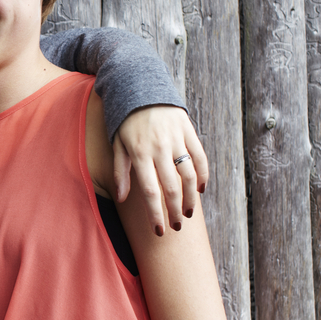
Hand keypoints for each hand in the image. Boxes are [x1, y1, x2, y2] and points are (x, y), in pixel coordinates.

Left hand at [112, 105, 207, 235]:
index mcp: (138, 153)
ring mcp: (176, 139)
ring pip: (189, 175)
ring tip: (187, 212)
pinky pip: (200, 157)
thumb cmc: (125, 122)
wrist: (140, 87)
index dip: (155, 214)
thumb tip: (122, 198)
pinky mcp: (188, 131)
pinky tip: (201, 189)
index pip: (149, 191)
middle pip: (171, 187)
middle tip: (176, 227)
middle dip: (174, 211)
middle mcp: (158, 148)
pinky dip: (203, 175)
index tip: (158, 231)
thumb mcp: (117, 145)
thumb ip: (120, 172)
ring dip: (191, 198)